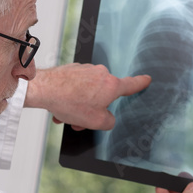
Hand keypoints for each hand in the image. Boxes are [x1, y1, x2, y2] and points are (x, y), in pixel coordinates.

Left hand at [24, 64, 150, 130]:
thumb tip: (107, 118)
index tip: (147, 79)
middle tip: (81, 120)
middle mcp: (101, 74)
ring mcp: (86, 70)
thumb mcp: (96, 122)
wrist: (45, 89)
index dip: (141, 84)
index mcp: (111, 85)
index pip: (132, 84)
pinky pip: (77, 88)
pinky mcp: (73, 70)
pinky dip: (71, 98)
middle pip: (104, 96)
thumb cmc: (69, 102)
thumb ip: (109, 122)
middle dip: (94, 109)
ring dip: (80, 106)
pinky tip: (61, 106)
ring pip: (88, 93)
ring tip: (67, 115)